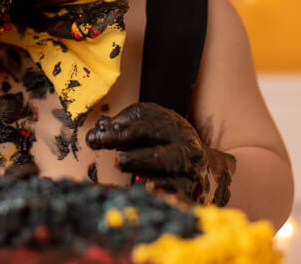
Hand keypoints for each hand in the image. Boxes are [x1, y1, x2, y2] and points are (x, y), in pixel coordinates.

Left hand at [86, 102, 235, 204]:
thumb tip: (98, 130)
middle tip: (97, 142)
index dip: (117, 122)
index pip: (142, 115)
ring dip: (137, 159)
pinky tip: (144, 185)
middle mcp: (181, 137)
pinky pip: (173, 186)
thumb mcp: (150, 133)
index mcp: (170, 120)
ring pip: (162, 159)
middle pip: (150, 132)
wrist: (203, 170)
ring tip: (117, 162)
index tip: (96, 133)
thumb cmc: (166, 149)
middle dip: (120, 136)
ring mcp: (188, 161)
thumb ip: (125, 130)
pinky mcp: (190, 185)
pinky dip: (158, 186)